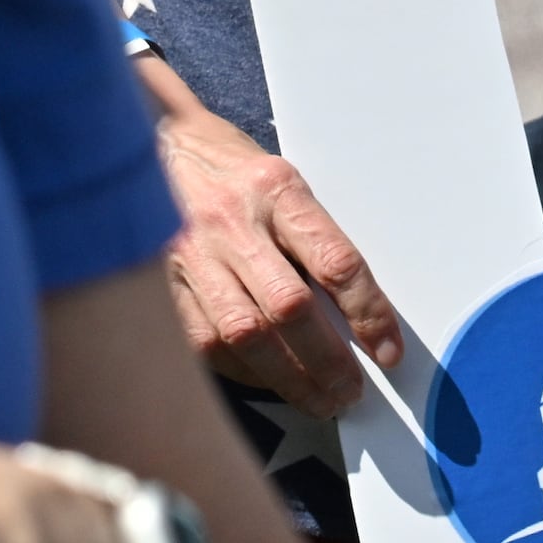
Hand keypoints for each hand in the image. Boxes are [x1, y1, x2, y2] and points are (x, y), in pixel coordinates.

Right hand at [145, 67, 402, 412]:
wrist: (154, 143)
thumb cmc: (229, 168)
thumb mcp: (280, 180)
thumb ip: (310, 238)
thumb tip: (352, 313)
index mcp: (276, 188)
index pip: (335, 261)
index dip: (368, 313)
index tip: (388, 351)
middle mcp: (232, 220)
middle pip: (289, 306)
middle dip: (327, 361)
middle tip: (350, 391)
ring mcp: (192, 252)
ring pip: (244, 334)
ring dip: (287, 378)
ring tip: (317, 399)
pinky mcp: (161, 281)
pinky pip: (203, 341)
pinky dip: (240, 370)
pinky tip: (265, 380)